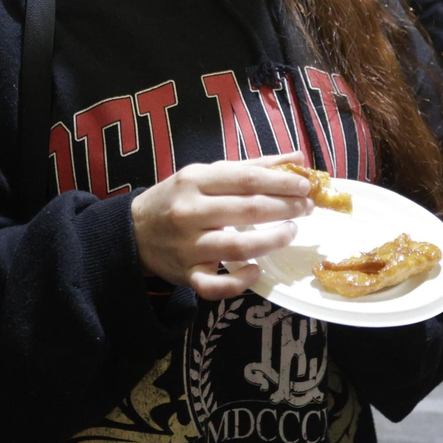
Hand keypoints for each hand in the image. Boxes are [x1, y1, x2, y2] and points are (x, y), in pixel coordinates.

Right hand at [131, 151, 314, 300]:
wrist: (134, 231)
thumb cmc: (178, 198)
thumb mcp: (207, 174)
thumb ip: (252, 167)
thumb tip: (297, 157)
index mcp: (195, 180)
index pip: (247, 179)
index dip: (281, 182)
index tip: (305, 185)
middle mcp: (190, 212)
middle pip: (248, 210)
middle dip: (285, 208)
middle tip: (307, 208)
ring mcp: (188, 246)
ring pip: (237, 247)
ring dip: (272, 240)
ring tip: (291, 232)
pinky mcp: (187, 275)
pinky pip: (215, 285)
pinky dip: (238, 282)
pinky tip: (255, 271)